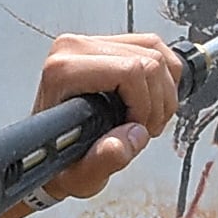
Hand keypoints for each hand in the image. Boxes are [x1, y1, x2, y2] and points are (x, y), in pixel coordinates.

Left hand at [31, 34, 181, 198]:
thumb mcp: (79, 175)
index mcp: (63, 72)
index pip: (130, 70)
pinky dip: (164, 76)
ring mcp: (91, 42)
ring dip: (164, 91)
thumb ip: (102, 162)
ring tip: (148, 118)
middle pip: (148, 60)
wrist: (52, 150)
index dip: (145, 105)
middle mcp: (74, 49)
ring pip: (154, 51)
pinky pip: (153, 46)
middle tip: (145, 129)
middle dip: (157, 102)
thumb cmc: (62, 159)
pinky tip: (153, 99)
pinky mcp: (107, 42)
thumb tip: (130, 136)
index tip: (138, 128)